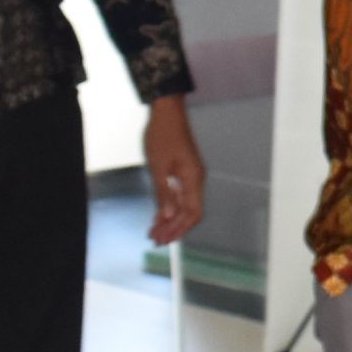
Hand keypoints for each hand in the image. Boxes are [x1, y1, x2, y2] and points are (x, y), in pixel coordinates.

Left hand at [142, 97, 207, 242]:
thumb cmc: (162, 136)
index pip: (192, 213)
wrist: (167, 111)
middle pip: (190, 212)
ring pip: (184, 204)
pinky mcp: (184, 170)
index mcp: (193, 179)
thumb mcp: (159, 167)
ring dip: (171, 219)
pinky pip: (180, 195)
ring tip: (155, 231)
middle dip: (173, 228)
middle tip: (156, 240)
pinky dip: (170, 206)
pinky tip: (159, 214)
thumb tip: (169, 217)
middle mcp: (196, 179)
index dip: (179, 229)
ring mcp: (191, 175)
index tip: (164, 240)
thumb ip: (164, 193)